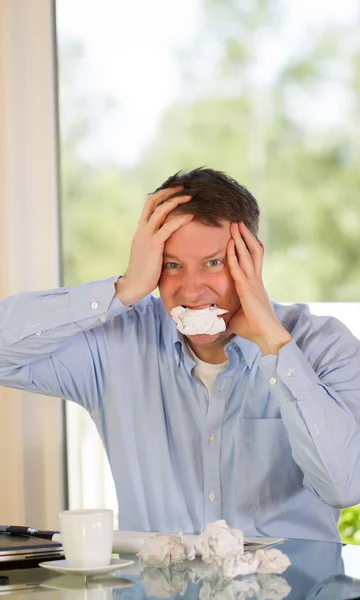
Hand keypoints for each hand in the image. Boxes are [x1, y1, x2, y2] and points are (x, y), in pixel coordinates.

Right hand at [115, 187, 192, 305]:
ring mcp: (147, 237)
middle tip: (185, 187)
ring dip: (176, 201)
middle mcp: (142, 229)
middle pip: (153, 202)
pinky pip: (167, 228)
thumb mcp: (149, 251)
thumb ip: (155, 240)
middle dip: (169, 192)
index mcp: (141, 229)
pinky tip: (190, 215)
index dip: (162, 194)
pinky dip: (179, 220)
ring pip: (160, 211)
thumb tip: (167, 236)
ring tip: (190, 196)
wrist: (134, 285)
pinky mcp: (153, 246)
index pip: (150, 204)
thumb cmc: (144, 271)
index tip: (176, 189)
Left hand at [226, 222, 291, 355]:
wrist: (268, 336)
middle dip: (244, 237)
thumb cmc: (254, 329)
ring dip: (240, 239)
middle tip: (237, 222)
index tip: (244, 236)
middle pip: (252, 252)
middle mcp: (256, 280)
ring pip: (247, 255)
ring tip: (236, 225)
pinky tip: (229, 244)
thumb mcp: (237, 317)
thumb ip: (230, 311)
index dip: (249, 247)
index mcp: (255, 285)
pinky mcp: (248, 289)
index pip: (253, 261)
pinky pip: (239, 268)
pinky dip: (234, 255)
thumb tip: (219, 316)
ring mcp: (253, 283)